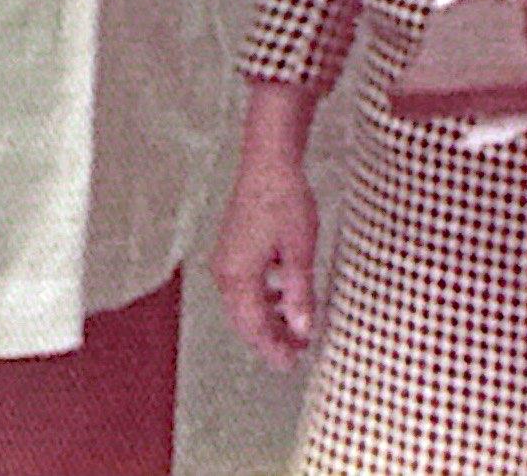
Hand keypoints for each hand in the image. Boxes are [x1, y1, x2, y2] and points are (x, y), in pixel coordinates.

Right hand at [211, 158, 318, 370]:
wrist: (268, 162)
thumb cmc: (285, 199)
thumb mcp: (300, 250)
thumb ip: (299, 293)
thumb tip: (302, 330)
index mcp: (238, 276)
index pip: (254, 327)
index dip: (274, 349)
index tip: (292, 364)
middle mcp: (224, 272)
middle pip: (245, 320)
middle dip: (270, 339)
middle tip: (297, 352)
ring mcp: (224, 260)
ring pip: (243, 305)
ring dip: (267, 319)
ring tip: (295, 326)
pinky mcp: (230, 249)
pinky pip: (242, 287)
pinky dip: (262, 299)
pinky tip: (283, 294)